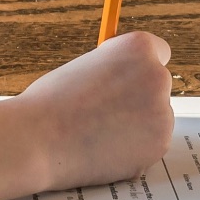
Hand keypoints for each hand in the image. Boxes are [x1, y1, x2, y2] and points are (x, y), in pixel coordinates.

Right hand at [11, 32, 173, 191]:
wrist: (37, 139)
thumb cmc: (50, 102)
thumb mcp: (82, 67)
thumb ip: (110, 71)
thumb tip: (122, 82)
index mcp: (138, 48)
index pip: (158, 51)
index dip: (139, 66)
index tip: (128, 77)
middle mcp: (157, 76)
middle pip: (157, 87)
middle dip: (138, 98)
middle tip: (104, 112)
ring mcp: (162, 113)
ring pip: (154, 119)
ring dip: (135, 127)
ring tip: (96, 133)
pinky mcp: (159, 146)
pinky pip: (148, 146)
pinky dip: (131, 151)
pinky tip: (101, 150)